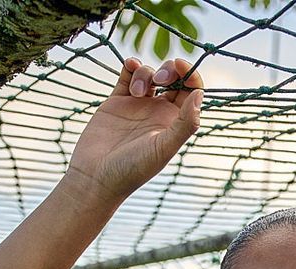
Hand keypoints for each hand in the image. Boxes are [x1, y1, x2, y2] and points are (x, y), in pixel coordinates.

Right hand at [63, 57, 203, 202]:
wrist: (96, 176)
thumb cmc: (132, 169)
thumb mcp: (163, 148)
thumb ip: (184, 124)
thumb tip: (199, 94)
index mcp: (174, 123)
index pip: (190, 92)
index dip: (189, 75)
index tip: (179, 65)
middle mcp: (158, 113)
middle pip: (172, 79)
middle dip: (168, 70)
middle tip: (160, 79)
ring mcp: (137, 106)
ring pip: (149, 75)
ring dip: (145, 73)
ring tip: (136, 92)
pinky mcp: (117, 101)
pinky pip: (127, 76)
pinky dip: (130, 67)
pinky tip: (130, 66)